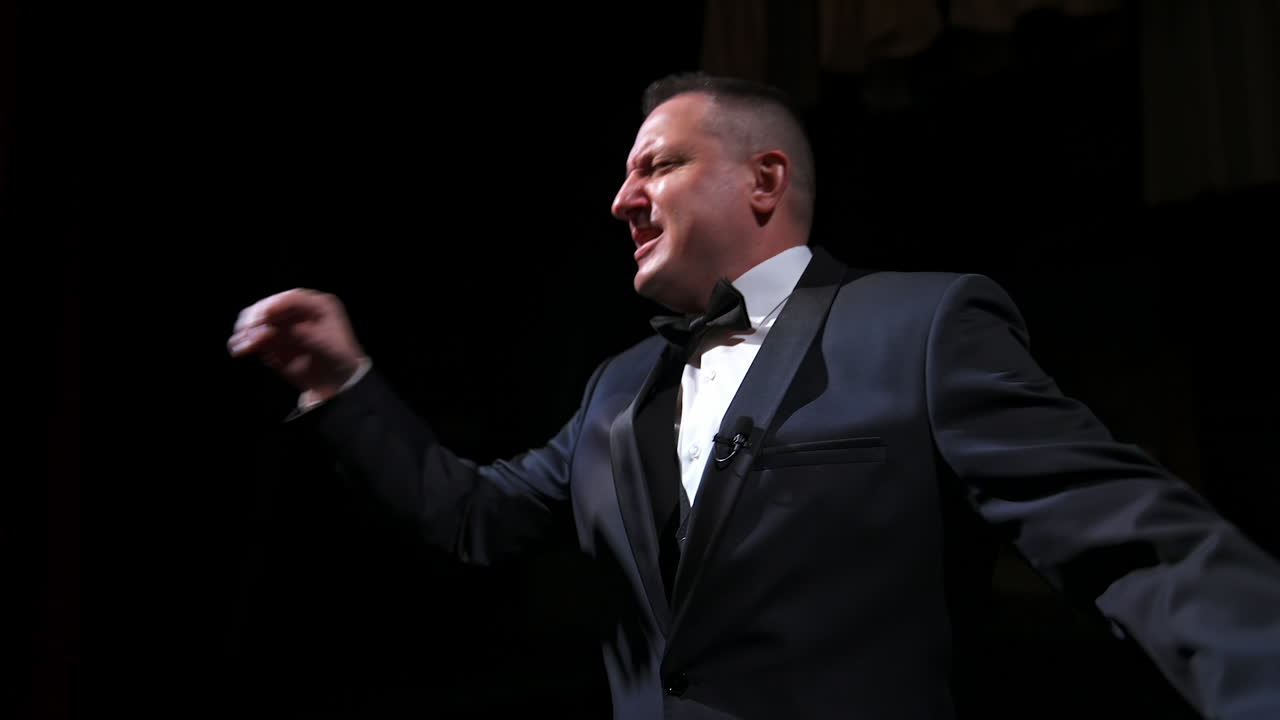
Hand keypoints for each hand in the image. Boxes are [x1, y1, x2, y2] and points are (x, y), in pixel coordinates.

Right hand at [228, 288, 367, 401]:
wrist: (337, 383)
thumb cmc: (339, 360)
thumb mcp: (325, 344)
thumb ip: (301, 335)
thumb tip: (278, 330)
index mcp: (318, 306)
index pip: (291, 299)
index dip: (275, 305)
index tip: (263, 316)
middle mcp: (300, 312)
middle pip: (271, 308)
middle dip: (256, 319)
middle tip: (247, 331)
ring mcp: (286, 325)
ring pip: (260, 323)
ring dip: (247, 332)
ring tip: (238, 344)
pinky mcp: (276, 341)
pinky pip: (258, 339)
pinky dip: (248, 343)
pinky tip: (240, 349)